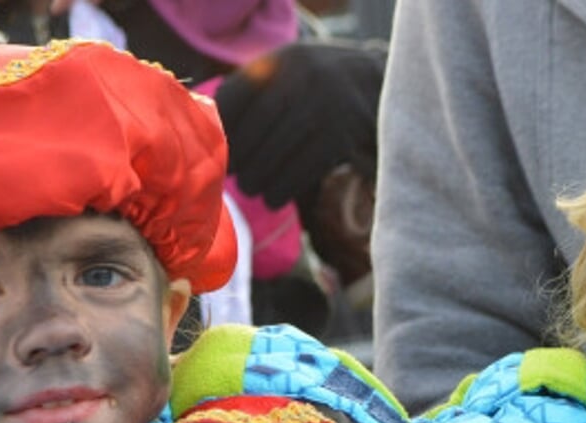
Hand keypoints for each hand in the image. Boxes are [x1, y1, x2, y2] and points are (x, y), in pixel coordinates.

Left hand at [215, 40, 385, 209]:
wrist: (377, 86)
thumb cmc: (316, 89)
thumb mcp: (286, 76)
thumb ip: (250, 94)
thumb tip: (209, 133)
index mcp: (282, 62)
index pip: (235, 97)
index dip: (220, 129)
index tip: (214, 149)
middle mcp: (303, 79)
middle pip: (254, 129)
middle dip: (238, 159)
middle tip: (232, 175)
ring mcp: (326, 108)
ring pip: (276, 154)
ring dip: (257, 179)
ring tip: (251, 187)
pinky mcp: (342, 137)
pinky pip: (302, 170)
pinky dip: (282, 188)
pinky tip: (273, 197)